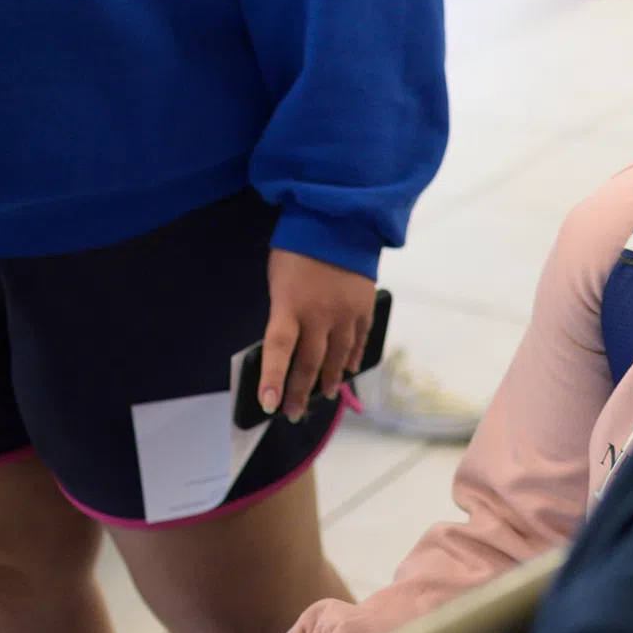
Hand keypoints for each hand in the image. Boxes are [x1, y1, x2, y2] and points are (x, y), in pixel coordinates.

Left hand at [262, 249, 376, 421]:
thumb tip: (286, 343)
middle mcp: (319, 316)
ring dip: (327, 380)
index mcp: (290, 306)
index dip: (272, 380)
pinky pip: (358, 342)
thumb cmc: (298, 248)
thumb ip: (283, 312)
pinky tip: (347, 371)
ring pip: (336, 358)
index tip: (268, 405)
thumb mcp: (278, 280)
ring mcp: (345, 315)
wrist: (338, 220)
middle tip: (293, 412)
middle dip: (299, 392)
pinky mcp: (364, 309)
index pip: (278, 351)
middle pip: (308, 363)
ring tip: (322, 396)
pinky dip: (352, 359)